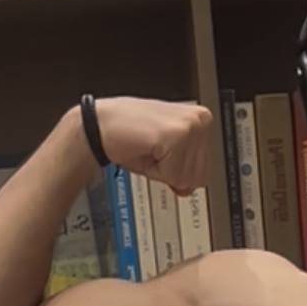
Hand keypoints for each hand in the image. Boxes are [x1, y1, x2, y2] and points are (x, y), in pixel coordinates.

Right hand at [91, 95, 212, 193]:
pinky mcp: (176, 135)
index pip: (205, 171)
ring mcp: (190, 126)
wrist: (100, 126)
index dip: (178, 172)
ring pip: (186, 178)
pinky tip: (146, 149)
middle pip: (198, 177)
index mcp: (201, 120)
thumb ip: (188, 167)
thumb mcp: (169, 153)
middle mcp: (200, 119)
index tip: (163, 155)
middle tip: (154, 152)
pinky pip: (173, 175)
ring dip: (163, 171)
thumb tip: (195, 185)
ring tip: (150, 150)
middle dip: (172, 173)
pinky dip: (155, 171)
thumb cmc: (130, 137)